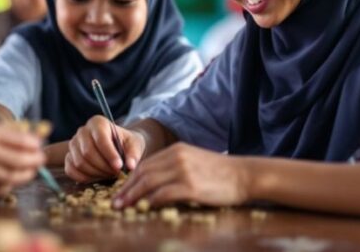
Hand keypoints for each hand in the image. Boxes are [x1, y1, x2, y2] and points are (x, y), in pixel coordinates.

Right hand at [0, 121, 44, 190]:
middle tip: (41, 161)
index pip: (20, 139)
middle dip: (34, 162)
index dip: (34, 145)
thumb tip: (27, 142)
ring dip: (24, 175)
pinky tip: (10, 180)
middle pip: (19, 159)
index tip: (39, 147)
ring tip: (30, 172)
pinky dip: (7, 184)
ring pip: (10, 175)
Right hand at [65, 115, 144, 181]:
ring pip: (79, 163)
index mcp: (98, 122)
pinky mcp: (69, 157)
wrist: (117, 147)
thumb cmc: (125, 143)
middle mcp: (82, 131)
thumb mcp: (135, 145)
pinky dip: (84, 178)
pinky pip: (70, 170)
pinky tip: (97, 178)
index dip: (109, 154)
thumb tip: (130, 166)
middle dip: (103, 167)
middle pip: (88, 153)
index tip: (119, 166)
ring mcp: (73, 144)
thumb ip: (133, 154)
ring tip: (109, 174)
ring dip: (96, 173)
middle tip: (116, 173)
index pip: (100, 139)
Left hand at [113, 143, 248, 208]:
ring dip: (133, 196)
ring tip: (123, 207)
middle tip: (115, 203)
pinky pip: (164, 194)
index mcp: (176, 150)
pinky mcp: (191, 186)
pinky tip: (144, 208)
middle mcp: (177, 157)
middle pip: (143, 173)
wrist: (244, 175)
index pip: (145, 165)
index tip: (120, 192)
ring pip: (149, 183)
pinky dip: (151, 201)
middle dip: (126, 189)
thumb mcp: (194, 162)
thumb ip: (174, 168)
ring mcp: (183, 171)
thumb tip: (154, 185)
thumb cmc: (220, 173)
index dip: (129, 180)